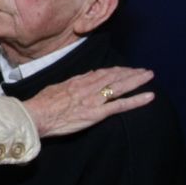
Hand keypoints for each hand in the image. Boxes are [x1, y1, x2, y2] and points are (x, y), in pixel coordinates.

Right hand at [23, 67, 154, 137]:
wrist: (36, 115)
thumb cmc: (40, 105)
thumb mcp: (54, 89)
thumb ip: (69, 85)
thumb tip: (78, 81)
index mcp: (77, 82)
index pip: (100, 73)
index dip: (115, 71)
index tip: (124, 69)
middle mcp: (87, 87)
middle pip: (113, 76)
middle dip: (130, 72)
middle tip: (144, 70)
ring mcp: (93, 99)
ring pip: (120, 86)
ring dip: (136, 80)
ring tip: (149, 76)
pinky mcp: (96, 113)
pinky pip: (120, 105)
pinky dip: (136, 100)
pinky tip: (149, 96)